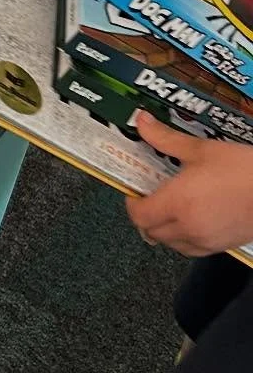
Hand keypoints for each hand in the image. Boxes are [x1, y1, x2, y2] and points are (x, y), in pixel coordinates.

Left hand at [125, 111, 252, 255]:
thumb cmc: (245, 170)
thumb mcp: (202, 149)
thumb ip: (166, 139)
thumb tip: (143, 123)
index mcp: (177, 202)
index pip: (138, 215)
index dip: (132, 203)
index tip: (136, 191)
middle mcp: (187, 226)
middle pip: (150, 231)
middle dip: (145, 215)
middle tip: (152, 196)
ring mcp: (205, 240)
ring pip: (170, 243)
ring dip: (164, 228)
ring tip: (172, 207)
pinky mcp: (221, 246)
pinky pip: (191, 249)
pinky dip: (184, 238)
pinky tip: (193, 218)